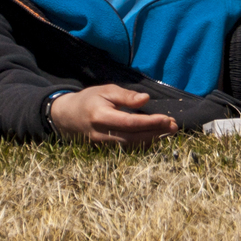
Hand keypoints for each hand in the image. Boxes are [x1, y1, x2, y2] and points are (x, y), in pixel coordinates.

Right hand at [47, 85, 177, 147]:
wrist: (66, 117)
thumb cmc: (89, 100)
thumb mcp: (105, 90)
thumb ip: (125, 96)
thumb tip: (145, 99)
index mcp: (101, 116)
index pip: (130, 123)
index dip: (150, 122)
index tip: (167, 119)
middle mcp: (102, 134)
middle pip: (134, 137)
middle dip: (156, 133)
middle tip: (174, 127)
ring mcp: (103, 145)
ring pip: (132, 146)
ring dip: (152, 139)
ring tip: (169, 132)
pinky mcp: (105, 150)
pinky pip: (127, 148)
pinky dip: (143, 143)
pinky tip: (156, 137)